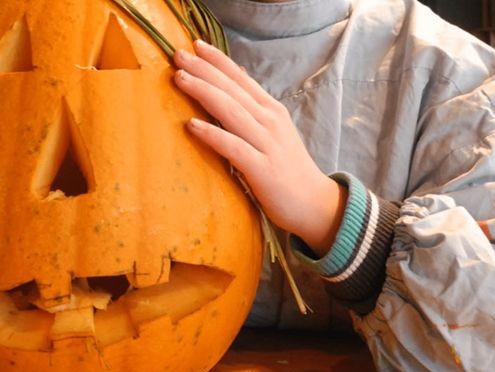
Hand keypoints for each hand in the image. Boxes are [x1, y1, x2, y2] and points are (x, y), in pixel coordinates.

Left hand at [173, 41, 346, 256]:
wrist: (315, 203)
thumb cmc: (288, 169)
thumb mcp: (275, 130)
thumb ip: (255, 107)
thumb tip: (237, 79)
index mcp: (271, 110)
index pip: (241, 79)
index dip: (219, 61)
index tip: (195, 45)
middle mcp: (270, 121)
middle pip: (232, 89)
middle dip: (205, 69)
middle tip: (179, 54)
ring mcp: (267, 144)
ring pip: (231, 111)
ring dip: (204, 92)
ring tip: (180, 78)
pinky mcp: (262, 169)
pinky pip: (233, 147)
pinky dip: (212, 134)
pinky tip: (191, 125)